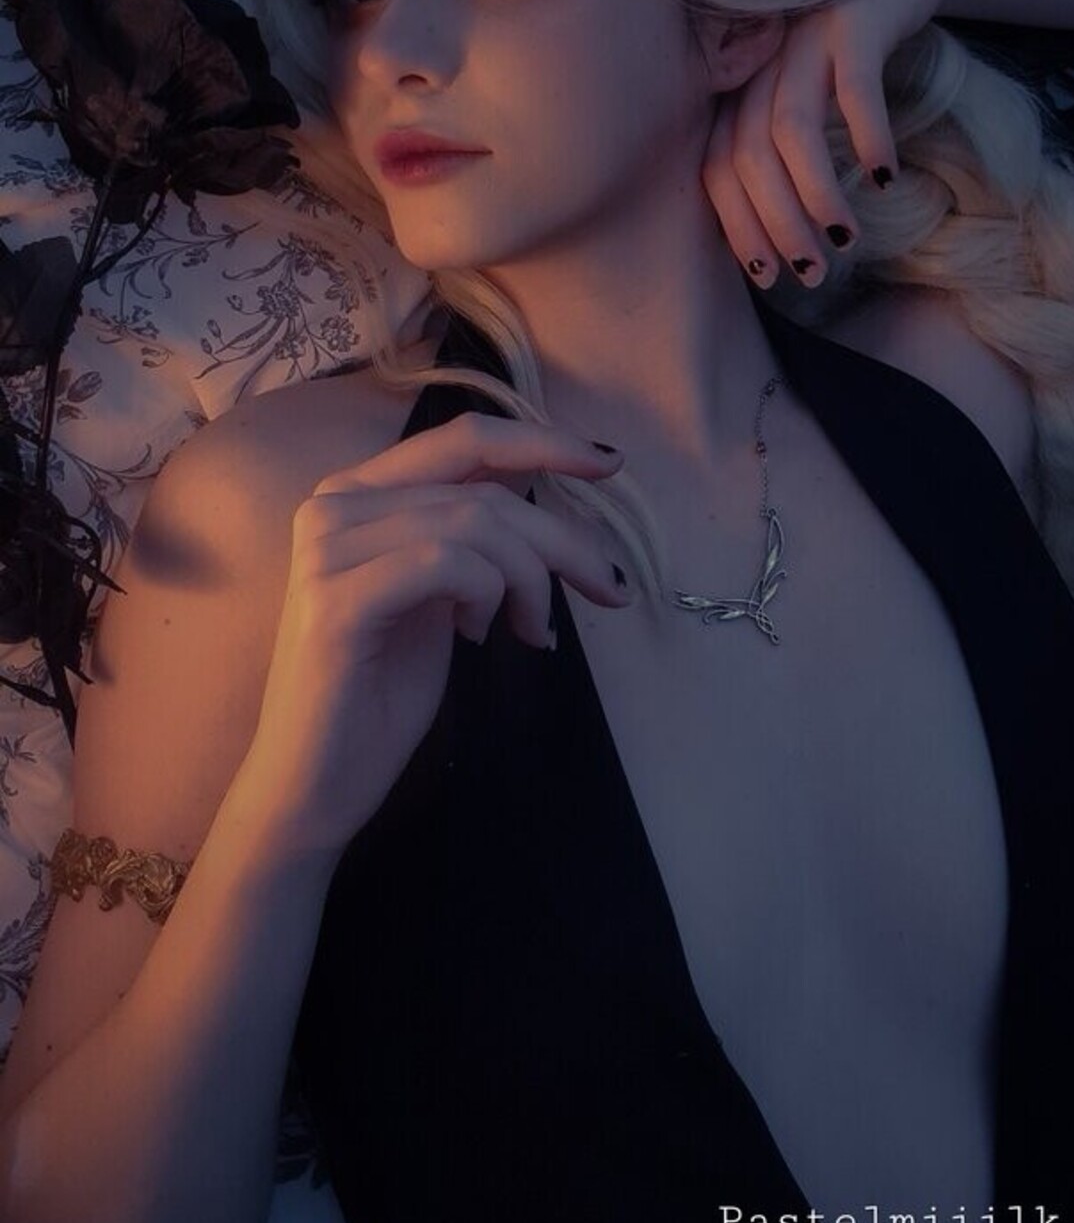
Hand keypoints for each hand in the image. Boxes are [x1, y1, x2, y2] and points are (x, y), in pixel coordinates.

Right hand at [243, 416, 629, 858]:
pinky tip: (480, 636)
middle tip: (608, 589)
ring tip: (533, 632)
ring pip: (473, 522)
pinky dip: (487, 595)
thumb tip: (540, 476)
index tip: (608, 463)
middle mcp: (333, 504)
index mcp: (358, 492)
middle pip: (483, 488)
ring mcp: (327, 549)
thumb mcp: (442, 592)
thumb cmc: (380, 692)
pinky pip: (447, 564)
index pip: (463, 438)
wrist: (315, 784)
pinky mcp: (334, 600)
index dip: (542, 440)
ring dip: (531, 579)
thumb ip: (470, 532)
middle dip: (562, 538)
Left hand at [702, 0, 951, 288]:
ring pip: (792, 129)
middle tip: (811, 271)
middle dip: (777, 224)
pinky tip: (883, 175)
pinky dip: (866, 135)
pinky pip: (853, 87)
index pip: (718, 169)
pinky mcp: (852, 21)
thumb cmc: (843, 50)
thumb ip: (776, 148)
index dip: (738, 226)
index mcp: (740, 90)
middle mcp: (760, 66)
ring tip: (845, 237)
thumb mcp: (799, 96)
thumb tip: (778, 235)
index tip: (767, 277)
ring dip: (817, 193)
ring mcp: (803, 41)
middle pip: (750, 157)